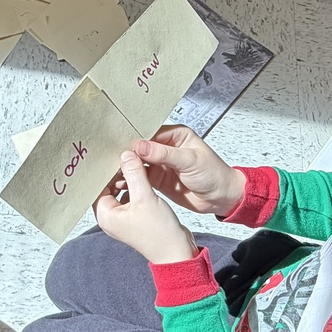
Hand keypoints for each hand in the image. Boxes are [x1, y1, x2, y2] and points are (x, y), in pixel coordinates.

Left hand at [96, 151, 198, 263]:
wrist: (176, 251)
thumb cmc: (159, 233)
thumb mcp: (145, 197)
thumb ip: (134, 174)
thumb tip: (126, 155)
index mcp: (105, 216)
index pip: (98, 186)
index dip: (107, 170)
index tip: (116, 155)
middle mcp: (111, 217)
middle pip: (108, 187)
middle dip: (118, 173)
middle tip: (127, 156)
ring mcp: (123, 218)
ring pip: (121, 190)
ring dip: (128, 178)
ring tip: (136, 164)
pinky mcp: (135, 217)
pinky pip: (131, 196)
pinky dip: (136, 186)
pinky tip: (144, 177)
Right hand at [117, 125, 245, 216]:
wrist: (222, 198)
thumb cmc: (214, 175)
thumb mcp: (190, 161)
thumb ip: (164, 154)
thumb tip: (140, 145)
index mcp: (176, 135)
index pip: (150, 133)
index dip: (135, 139)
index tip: (119, 144)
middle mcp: (167, 147)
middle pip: (141, 148)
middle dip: (127, 153)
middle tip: (110, 158)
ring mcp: (162, 164)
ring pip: (139, 163)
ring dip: (127, 167)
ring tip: (111, 171)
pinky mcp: (159, 179)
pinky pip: (141, 177)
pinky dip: (131, 179)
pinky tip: (120, 182)